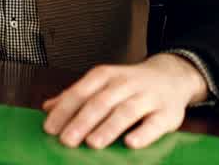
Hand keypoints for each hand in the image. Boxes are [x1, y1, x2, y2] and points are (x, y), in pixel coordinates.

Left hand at [42, 53, 206, 148]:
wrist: (171, 76)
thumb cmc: (129, 85)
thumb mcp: (101, 84)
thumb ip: (76, 96)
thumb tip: (47, 108)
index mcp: (104, 76)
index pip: (80, 92)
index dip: (64, 110)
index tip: (50, 128)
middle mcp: (125, 83)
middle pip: (100, 102)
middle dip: (81, 122)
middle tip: (66, 140)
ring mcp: (148, 97)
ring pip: (126, 111)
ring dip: (108, 128)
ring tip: (92, 143)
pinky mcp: (167, 113)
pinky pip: (155, 123)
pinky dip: (143, 134)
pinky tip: (130, 143)